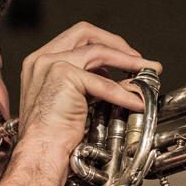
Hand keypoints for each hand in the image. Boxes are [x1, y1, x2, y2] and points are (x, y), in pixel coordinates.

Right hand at [17, 22, 159, 161]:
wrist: (39, 153)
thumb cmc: (50, 136)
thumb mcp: (67, 99)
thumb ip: (83, 82)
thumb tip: (110, 76)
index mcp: (39, 62)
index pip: (75, 39)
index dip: (103, 44)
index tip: (123, 56)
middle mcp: (42, 58)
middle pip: (85, 33)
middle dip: (116, 43)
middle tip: (137, 59)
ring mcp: (51, 64)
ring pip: (98, 51)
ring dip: (127, 61)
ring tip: (146, 72)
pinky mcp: (64, 76)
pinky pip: (104, 83)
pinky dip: (124, 93)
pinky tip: (136, 101)